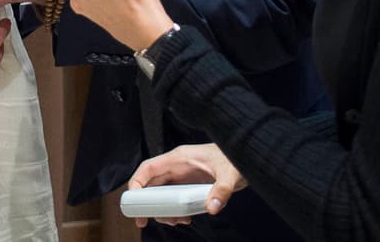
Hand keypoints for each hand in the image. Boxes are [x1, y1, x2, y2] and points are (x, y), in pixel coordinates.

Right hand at [127, 143, 246, 227]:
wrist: (246, 158)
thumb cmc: (235, 158)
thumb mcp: (230, 174)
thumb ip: (221, 190)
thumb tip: (212, 207)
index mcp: (179, 158)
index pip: (149, 167)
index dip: (137, 182)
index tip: (132, 200)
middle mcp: (177, 167)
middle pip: (151, 184)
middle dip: (146, 203)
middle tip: (143, 220)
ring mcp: (182, 176)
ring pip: (161, 194)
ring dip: (163, 210)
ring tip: (174, 222)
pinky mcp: (189, 185)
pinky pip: (173, 199)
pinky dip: (174, 211)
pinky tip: (184, 219)